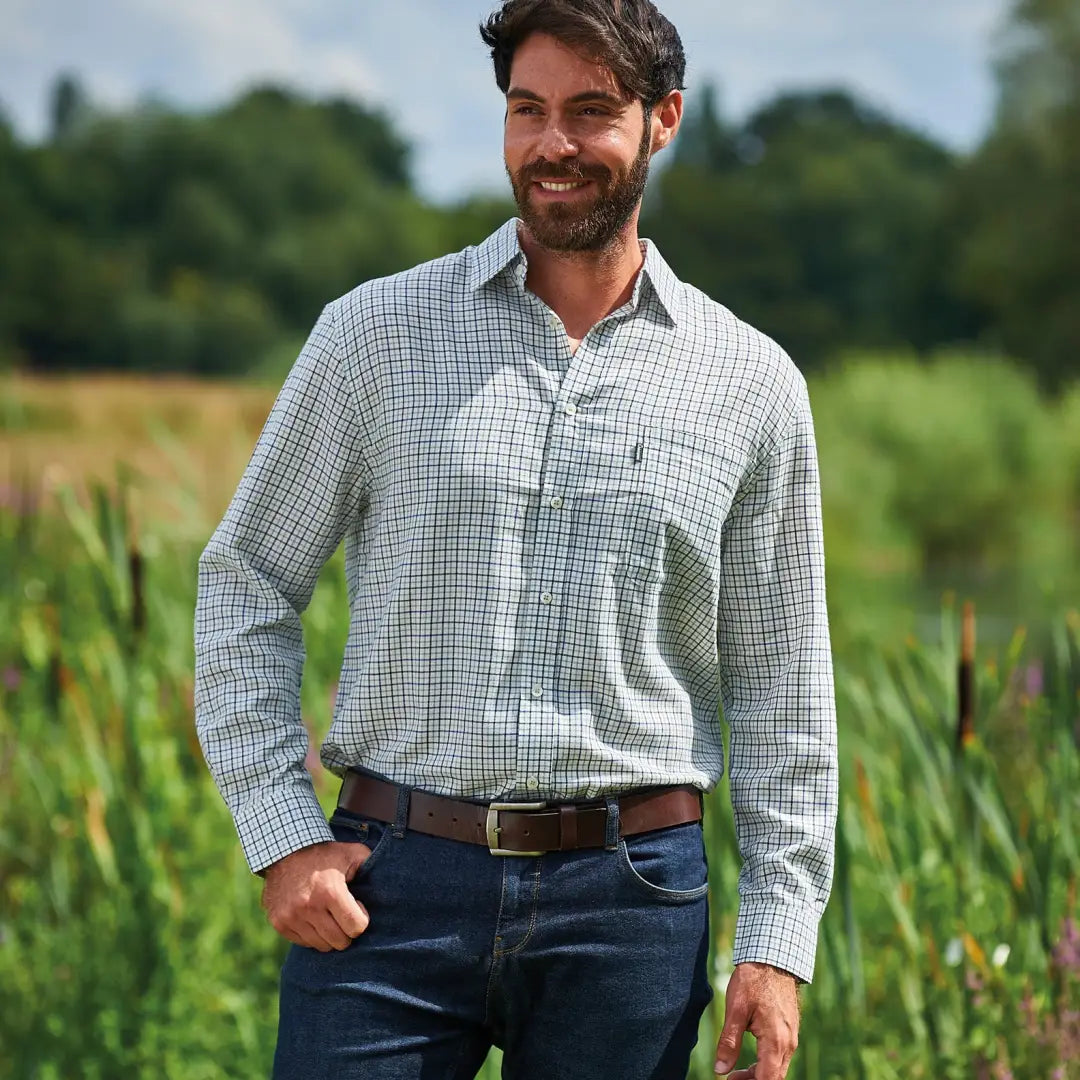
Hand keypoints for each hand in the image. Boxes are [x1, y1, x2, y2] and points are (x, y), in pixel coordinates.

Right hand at [261, 840, 372, 950]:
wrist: (285, 852)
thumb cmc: (325, 855)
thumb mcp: (352, 853)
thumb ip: (371, 866)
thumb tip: (391, 880)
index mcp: (330, 891)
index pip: (356, 928)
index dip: (361, 918)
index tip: (356, 905)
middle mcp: (309, 907)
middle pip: (340, 942)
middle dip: (347, 930)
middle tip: (343, 913)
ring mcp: (292, 917)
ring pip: (322, 946)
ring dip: (330, 934)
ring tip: (329, 915)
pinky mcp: (280, 923)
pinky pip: (304, 943)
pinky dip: (312, 935)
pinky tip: (314, 916)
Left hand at [714, 962, 799, 1078]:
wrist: (772, 958)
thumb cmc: (753, 981)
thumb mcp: (735, 1010)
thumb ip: (729, 1042)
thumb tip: (720, 1069)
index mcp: (775, 1041)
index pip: (767, 1079)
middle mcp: (788, 1043)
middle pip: (774, 1077)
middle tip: (731, 1078)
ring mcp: (791, 1036)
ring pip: (778, 1067)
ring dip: (760, 1073)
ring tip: (737, 1071)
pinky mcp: (790, 1029)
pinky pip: (781, 1055)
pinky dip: (767, 1063)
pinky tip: (752, 1058)